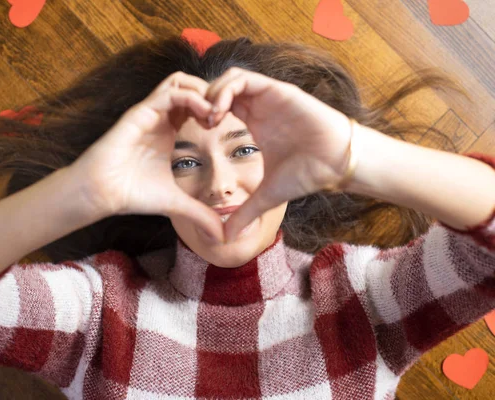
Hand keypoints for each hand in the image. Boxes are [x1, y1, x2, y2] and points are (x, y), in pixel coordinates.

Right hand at [70, 72, 224, 242]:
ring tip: (216, 114)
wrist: (102, 193)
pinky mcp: (142, 111)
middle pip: (192, 86)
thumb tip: (222, 237)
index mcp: (169, 131)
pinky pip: (171, 92)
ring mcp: (151, 111)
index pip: (197, 105)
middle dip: (214, 95)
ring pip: (182, 81)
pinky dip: (192, 97)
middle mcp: (161, 117)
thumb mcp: (176, 204)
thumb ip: (200, 215)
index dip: (216, 110)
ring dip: (204, 92)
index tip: (227, 128)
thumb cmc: (133, 194)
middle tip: (226, 117)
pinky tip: (205, 115)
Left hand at [205, 67, 353, 241]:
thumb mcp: (266, 196)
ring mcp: (267, 96)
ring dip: (212, 93)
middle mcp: (258, 106)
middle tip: (197, 122)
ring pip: (229, 78)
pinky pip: (244, 78)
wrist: (336, 163)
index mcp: (253, 122)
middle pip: (220, 88)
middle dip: (202, 101)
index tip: (197, 134)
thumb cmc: (306, 174)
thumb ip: (245, 213)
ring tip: (208, 117)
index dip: (202, 115)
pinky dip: (226, 89)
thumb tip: (226, 239)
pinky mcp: (277, 90)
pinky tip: (221, 110)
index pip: (220, 107)